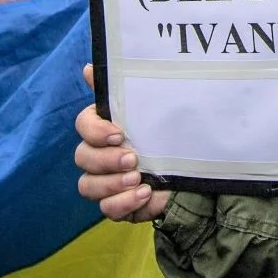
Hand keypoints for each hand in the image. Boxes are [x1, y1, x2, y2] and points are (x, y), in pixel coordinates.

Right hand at [75, 64, 169, 221]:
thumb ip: (122, 89)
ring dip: (111, 184)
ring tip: (138, 179)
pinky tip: (144, 194)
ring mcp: (106, 182)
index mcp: (104, 128)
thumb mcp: (153, 109)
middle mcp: (99, 155)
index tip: (119, 133)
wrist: (196, 168)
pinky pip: (107, 210)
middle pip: (81, 156)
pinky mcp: (119, 205)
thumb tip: (89, 67)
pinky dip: (123, 203)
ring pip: (87, 185)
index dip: (95, 131)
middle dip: (105, 160)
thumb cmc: (170, 133)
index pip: (82, 124)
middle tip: (133, 159)